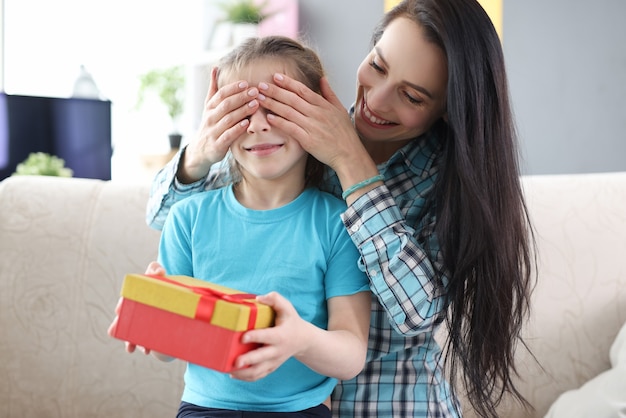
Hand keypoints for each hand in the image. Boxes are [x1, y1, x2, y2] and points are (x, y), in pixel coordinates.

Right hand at [107, 261, 166, 353]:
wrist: (166, 291)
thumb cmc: (157, 281)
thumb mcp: (156, 273)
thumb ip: (155, 270)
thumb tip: (159, 272)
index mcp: (130, 297)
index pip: (122, 304)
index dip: (121, 309)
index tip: (120, 312)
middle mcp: (130, 311)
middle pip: (123, 323)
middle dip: (125, 329)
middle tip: (127, 333)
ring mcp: (137, 322)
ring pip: (131, 334)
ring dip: (132, 341)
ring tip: (135, 348)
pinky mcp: (146, 330)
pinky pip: (142, 340)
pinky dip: (144, 345)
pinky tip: (147, 349)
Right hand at [178, 67, 260, 182]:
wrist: (200, 150)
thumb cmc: (210, 124)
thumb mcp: (209, 106)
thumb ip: (214, 88)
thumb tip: (215, 67)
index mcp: (210, 107)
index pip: (221, 94)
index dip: (233, 88)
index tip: (246, 83)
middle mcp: (210, 117)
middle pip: (226, 104)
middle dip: (241, 97)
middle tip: (255, 92)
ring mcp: (213, 131)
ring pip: (228, 119)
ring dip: (242, 111)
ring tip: (255, 104)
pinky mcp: (218, 144)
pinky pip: (228, 135)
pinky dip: (237, 129)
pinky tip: (247, 124)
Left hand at [228, 292, 310, 380]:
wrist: (303, 340)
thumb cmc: (291, 321)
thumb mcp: (287, 307)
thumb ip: (275, 299)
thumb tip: (259, 298)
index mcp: (281, 335)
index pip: (268, 337)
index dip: (255, 337)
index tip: (243, 337)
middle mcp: (277, 351)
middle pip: (262, 358)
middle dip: (248, 361)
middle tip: (235, 362)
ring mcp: (274, 361)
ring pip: (258, 372)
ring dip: (243, 373)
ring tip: (229, 370)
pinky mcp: (271, 367)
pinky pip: (258, 376)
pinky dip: (245, 378)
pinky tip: (233, 374)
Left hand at [258, 74, 368, 173]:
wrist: (349, 154)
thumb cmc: (344, 133)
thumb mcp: (340, 110)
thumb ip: (329, 93)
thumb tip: (322, 78)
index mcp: (324, 105)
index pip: (303, 90)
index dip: (288, 82)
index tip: (275, 76)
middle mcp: (317, 114)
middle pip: (292, 99)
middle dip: (275, 91)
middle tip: (260, 85)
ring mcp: (312, 127)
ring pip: (289, 112)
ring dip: (273, 104)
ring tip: (260, 98)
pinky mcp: (308, 140)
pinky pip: (291, 128)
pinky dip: (280, 122)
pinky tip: (268, 118)